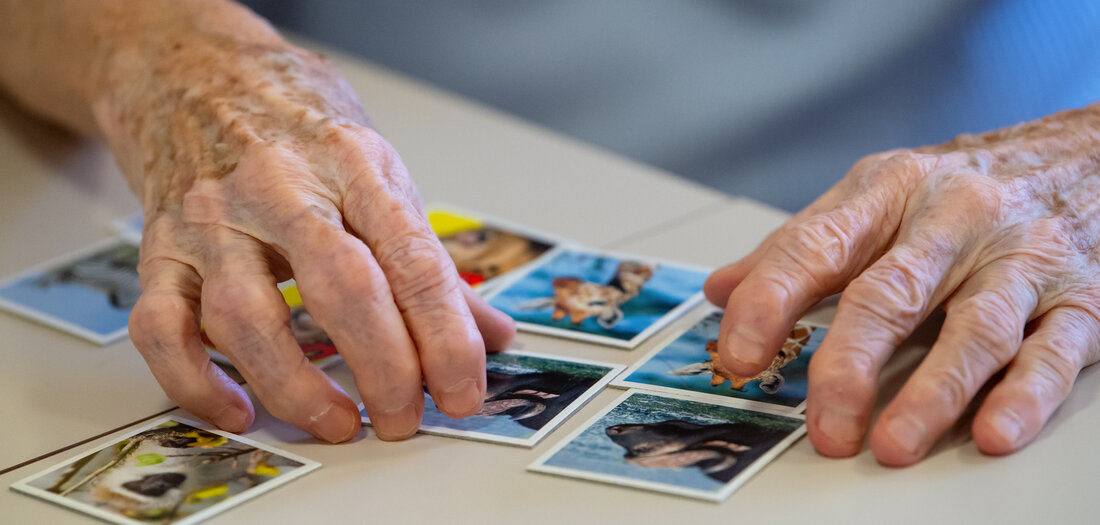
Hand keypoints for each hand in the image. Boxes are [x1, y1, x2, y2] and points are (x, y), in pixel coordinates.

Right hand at [99, 21, 513, 441]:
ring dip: (297, 387)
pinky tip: (240, 411)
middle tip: (405, 419)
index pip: (413, 261)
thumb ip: (429, 258)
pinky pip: (162, 328)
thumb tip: (490, 334)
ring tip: (340, 424)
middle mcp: (280, 190)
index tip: (463, 391)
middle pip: (341, 289)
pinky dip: (195, 382)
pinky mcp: (159, 250)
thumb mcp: (377, 171)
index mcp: (352, 166)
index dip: (445, 337)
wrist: (193, 75)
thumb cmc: (296, 126)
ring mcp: (212, 221)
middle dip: (384, 368)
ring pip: (246, 318)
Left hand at [704, 106, 1099, 464]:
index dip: (770, 300)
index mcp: (889, 191)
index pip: (816, 246)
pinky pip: (1052, 350)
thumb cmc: (962, 187)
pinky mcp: (1080, 299)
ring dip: (933, 392)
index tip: (737, 353)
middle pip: (892, 294)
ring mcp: (1020, 259)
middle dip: (850, 362)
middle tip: (823, 421)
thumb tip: (721, 290)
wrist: (1084, 155)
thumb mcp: (873, 196)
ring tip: (893, 443)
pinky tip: (992, 431)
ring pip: (974, 328)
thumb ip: (797, 247)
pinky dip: (1022, 395)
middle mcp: (954, 220)